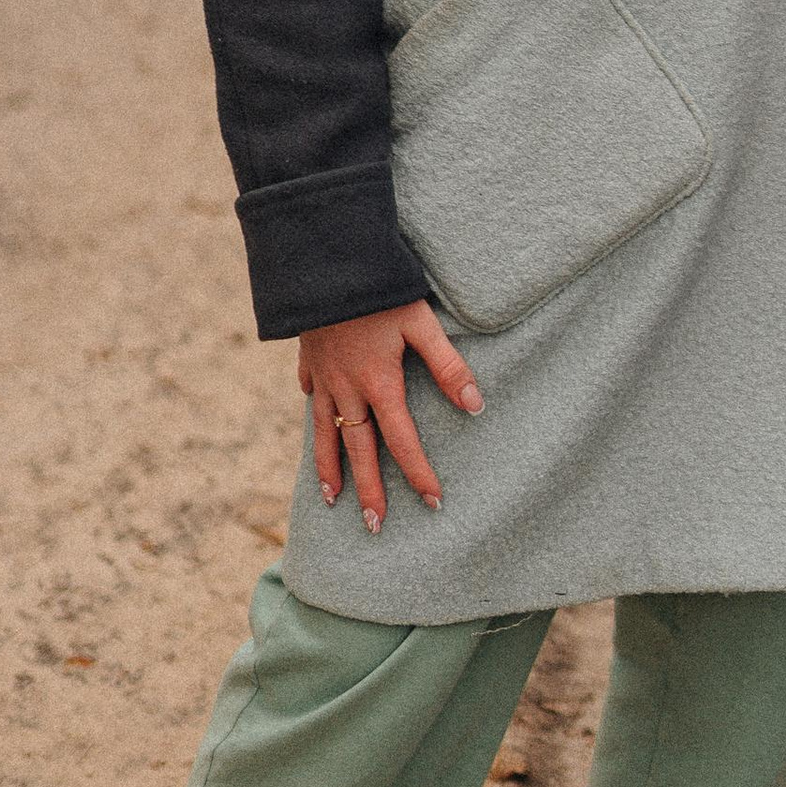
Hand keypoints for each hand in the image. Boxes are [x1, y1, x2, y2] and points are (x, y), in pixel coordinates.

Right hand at [298, 301, 482, 530]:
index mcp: (379, 383)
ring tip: (332, 499)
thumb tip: (476, 406)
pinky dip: (315, 414)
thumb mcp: (420, 322)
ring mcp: (323, 376)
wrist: (325, 260)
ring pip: (325, 433)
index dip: (418, 473)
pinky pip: (311, 395)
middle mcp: (347, 388)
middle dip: (368, 490)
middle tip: (375, 526)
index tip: (432, 502)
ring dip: (329, 468)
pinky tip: (317, 424)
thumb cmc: (379, 288)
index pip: (402, 441)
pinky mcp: (309, 358)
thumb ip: (449, 366)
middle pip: (359, 450)